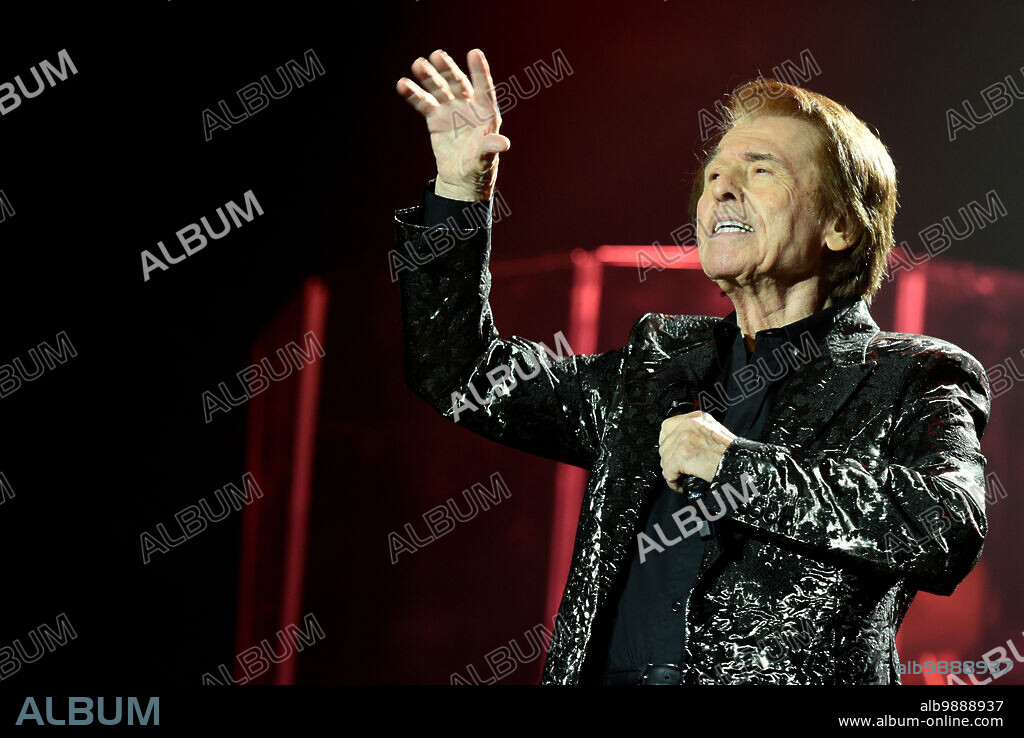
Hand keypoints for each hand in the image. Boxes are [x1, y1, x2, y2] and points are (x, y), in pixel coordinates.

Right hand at [396, 49, 509, 200]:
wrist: (461, 179)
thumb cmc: (479, 168)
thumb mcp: (486, 159)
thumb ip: (491, 147)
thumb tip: (503, 143)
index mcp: (485, 113)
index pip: (484, 88)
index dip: (479, 71)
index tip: (474, 53)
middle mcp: (468, 107)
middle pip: (458, 83)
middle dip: (448, 69)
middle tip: (436, 55)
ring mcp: (450, 111)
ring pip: (439, 90)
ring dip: (429, 77)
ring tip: (417, 64)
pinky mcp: (435, 119)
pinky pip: (424, 104)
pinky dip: (414, 94)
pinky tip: (403, 85)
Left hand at [659, 411, 736, 489]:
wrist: (743, 464)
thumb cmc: (734, 454)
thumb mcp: (715, 434)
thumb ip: (698, 435)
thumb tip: (682, 446)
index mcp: (697, 418)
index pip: (667, 426)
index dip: (668, 443)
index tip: (671, 453)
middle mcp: (690, 424)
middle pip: (664, 444)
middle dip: (669, 460)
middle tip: (678, 470)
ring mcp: (685, 438)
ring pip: (665, 459)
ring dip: (672, 472)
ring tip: (682, 478)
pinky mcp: (683, 454)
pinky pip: (668, 471)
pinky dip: (674, 481)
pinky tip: (682, 484)